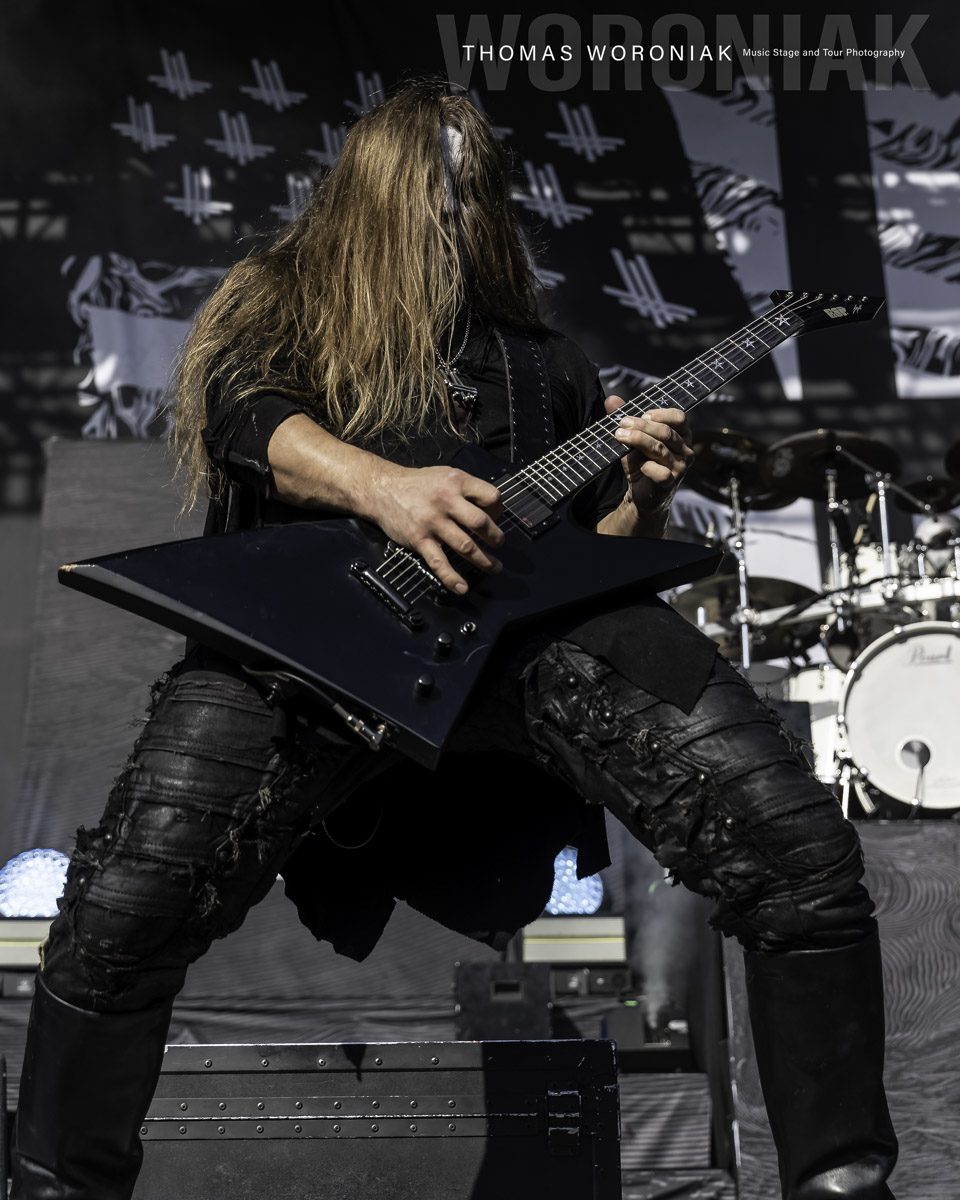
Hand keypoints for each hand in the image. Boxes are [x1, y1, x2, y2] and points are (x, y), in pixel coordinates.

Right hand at [367, 464, 502, 593]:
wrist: (382, 490)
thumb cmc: (417, 484)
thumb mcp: (445, 474)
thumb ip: (466, 489)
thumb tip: (490, 510)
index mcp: (456, 482)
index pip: (490, 496)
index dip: (498, 509)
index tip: (496, 517)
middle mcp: (446, 501)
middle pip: (480, 522)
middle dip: (495, 537)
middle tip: (498, 544)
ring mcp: (432, 522)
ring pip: (465, 545)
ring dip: (484, 560)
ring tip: (494, 567)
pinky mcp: (419, 540)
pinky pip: (439, 562)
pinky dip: (452, 578)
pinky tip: (462, 587)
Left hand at [606, 396, 693, 512]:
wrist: (640, 494)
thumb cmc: (641, 462)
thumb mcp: (633, 439)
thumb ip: (626, 419)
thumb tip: (611, 399)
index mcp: (682, 436)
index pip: (678, 417)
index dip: (660, 413)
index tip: (641, 414)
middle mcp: (686, 451)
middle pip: (666, 432)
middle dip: (642, 426)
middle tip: (622, 424)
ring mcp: (680, 468)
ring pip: (660, 449)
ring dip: (638, 440)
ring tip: (620, 435)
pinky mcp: (671, 484)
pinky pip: (660, 472)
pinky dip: (647, 467)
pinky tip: (639, 466)